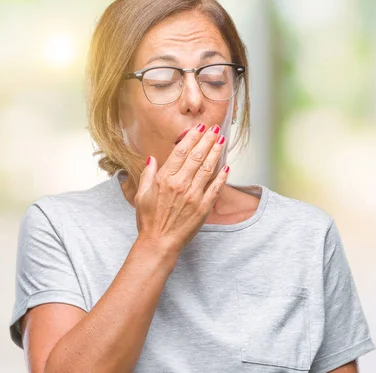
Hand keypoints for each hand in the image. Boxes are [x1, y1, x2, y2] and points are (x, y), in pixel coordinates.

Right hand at [133, 123, 229, 255]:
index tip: (200, 128)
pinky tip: (226, 167)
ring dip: (216, 153)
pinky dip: (222, 177)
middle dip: (207, 140)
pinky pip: (215, 188)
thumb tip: (152, 159)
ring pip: (207, 168)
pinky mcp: (203, 207)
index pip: (181, 152)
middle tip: (215, 129)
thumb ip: (148, 175)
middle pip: (196, 156)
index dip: (192, 138)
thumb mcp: (141, 195)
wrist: (159, 243)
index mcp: (164, 179)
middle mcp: (180, 184)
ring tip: (221, 141)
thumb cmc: (149, 221)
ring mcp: (193, 196)